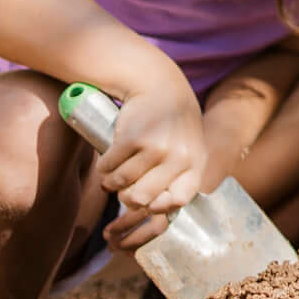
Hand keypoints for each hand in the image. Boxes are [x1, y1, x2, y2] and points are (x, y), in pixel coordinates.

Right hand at [97, 82, 210, 250]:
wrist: (159, 84)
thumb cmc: (169, 125)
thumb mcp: (186, 149)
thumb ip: (177, 178)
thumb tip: (150, 215)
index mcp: (195, 163)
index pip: (176, 202)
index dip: (155, 208)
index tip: (144, 203)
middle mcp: (180, 157)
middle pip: (140, 199)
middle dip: (125, 195)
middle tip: (123, 184)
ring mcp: (157, 148)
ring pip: (120, 184)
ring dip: (111, 180)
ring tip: (115, 168)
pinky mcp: (133, 138)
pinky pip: (108, 167)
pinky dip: (103, 165)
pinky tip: (108, 156)